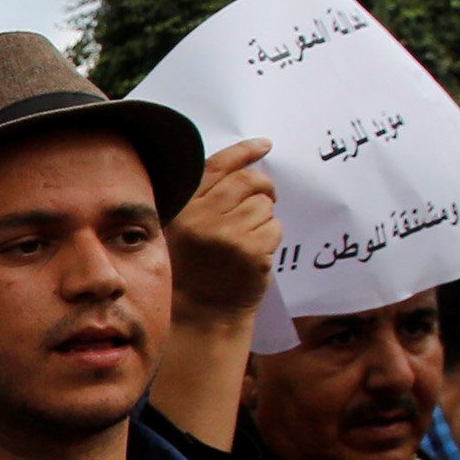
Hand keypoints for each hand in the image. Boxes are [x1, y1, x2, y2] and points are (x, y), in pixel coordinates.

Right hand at [167, 139, 278, 327]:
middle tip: (267, 199)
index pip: (219, 166)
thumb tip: (248, 168)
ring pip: (265, 207)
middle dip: (264, 188)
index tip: (265, 145)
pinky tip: (254, 257)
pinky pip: (275, 229)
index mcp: (184, 206)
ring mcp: (227, 234)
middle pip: (249, 182)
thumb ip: (206, 200)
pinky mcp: (250, 252)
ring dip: (265, 220)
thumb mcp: (184, 229)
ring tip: (248, 241)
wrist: (201, 314)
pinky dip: (271, 241)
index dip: (245, 151)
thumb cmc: (195, 269)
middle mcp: (202, 217)